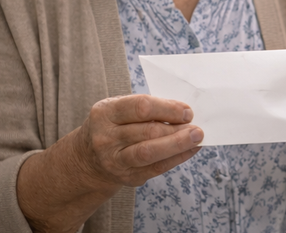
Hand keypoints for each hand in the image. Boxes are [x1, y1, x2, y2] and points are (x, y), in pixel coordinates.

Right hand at [17, 94, 202, 232]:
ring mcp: (114, 160)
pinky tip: (190, 150)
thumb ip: (146, 108)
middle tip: (197, 127)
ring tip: (197, 138)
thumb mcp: (119, 109)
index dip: (168, 109)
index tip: (187, 111)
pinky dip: (177, 158)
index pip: (141, 107)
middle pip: (148, 132)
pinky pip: (156, 168)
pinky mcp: (126, 177)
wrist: (88, 158)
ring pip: (150, 153)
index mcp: (105, 113)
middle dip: (176, 129)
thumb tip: (184, 112)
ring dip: (178, 145)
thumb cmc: (113, 126)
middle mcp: (106, 137)